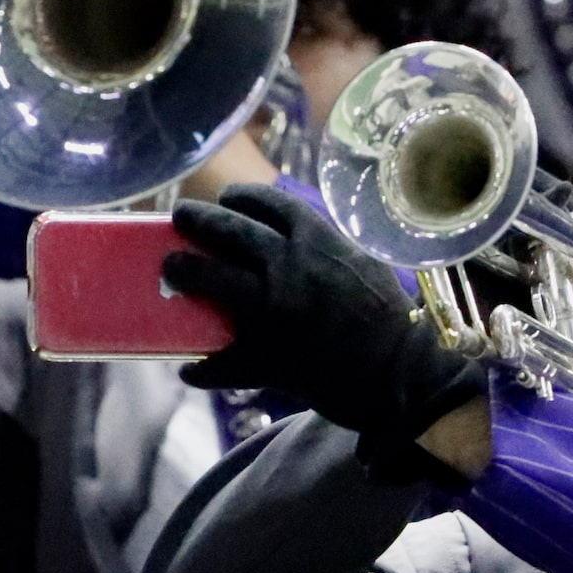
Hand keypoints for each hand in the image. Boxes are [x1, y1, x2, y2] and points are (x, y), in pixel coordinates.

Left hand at [165, 184, 486, 474]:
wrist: (401, 376)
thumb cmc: (390, 321)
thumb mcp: (364, 266)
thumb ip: (327, 249)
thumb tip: (293, 240)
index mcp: (319, 243)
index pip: (267, 203)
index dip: (239, 197)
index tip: (225, 198)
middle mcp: (289, 268)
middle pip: (226, 230)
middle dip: (196, 219)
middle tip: (181, 217)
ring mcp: (270, 310)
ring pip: (207, 279)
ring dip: (183, 271)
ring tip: (171, 268)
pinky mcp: (262, 355)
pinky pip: (218, 362)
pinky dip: (201, 369)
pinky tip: (189, 370)